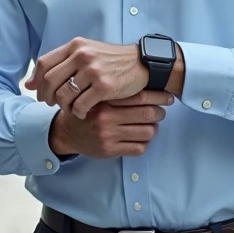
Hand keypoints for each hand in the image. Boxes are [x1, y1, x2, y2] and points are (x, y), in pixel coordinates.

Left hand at [25, 37, 148, 118]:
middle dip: (46, 97)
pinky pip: (80, 105)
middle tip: (50, 104)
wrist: (142, 64)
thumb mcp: (86, 53)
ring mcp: (93, 70)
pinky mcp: (104, 86)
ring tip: (69, 108)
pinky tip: (82, 113)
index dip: (37, 81)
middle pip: (50, 81)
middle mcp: (82, 55)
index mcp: (75, 46)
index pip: (43, 63)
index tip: (38, 92)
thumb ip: (60, 64)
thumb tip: (29, 83)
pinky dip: (77, 112)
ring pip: (63, 95)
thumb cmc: (111, 61)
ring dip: (63, 106)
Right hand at [48, 91, 173, 158]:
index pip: (139, 97)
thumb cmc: (86, 109)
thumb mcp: (95, 94)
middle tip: (162, 110)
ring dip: (154, 128)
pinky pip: (139, 148)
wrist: (66, 132)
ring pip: (146, 132)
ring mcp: (108, 135)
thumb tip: (147, 82)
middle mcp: (106, 117)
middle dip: (159, 112)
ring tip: (152, 124)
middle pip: (146, 113)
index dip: (158, 96)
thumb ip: (115, 90)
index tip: (167, 96)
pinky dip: (145, 142)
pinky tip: (141, 137)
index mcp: (104, 99)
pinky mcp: (109, 150)